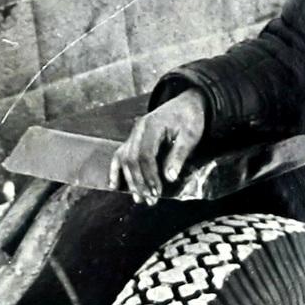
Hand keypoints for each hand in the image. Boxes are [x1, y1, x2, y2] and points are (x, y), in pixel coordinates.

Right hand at [108, 89, 206, 205]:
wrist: (187, 104)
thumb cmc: (190, 119)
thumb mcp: (190, 135)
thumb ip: (178, 155)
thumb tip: (169, 178)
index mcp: (152, 125)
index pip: (145, 155)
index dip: (149, 176)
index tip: (156, 192)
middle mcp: (138, 129)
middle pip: (132, 159)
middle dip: (140, 183)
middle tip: (150, 200)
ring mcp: (133, 133)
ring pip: (124, 159)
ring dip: (130, 181)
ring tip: (139, 199)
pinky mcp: (133, 139)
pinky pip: (119, 154)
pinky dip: (115, 170)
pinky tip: (114, 185)